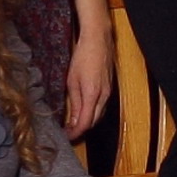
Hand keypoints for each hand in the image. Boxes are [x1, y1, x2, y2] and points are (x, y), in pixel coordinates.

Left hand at [63, 21, 113, 135]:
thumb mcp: (72, 81)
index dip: (76, 132)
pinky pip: (102, 107)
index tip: (66, 136)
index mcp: (92, 95)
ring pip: (99, 115)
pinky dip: (93, 113)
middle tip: (68, 132)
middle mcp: (104, 97)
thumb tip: (73, 120)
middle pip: (94, 122)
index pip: (85, 122)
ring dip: (87, 122)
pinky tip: (84, 111)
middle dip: (81, 130)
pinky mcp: (110, 88)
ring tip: (73, 124)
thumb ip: (74, 102)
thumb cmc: (83, 57)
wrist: (98, 40)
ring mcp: (109, 93)